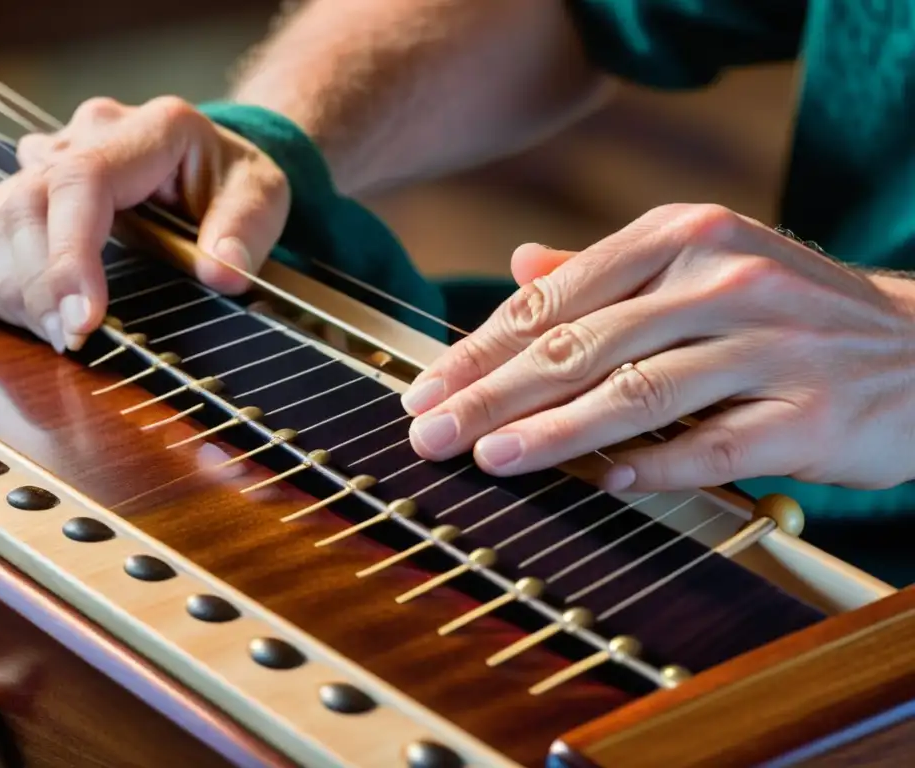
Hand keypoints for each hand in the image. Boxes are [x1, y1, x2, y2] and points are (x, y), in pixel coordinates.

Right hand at [0, 96, 288, 352]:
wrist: (213, 160)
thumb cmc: (234, 180)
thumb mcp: (262, 197)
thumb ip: (245, 231)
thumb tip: (222, 273)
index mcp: (150, 129)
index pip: (83, 181)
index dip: (72, 254)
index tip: (84, 319)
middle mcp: (87, 135)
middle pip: (25, 203)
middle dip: (39, 285)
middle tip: (72, 340)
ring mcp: (49, 160)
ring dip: (15, 289)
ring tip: (59, 336)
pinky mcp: (27, 190)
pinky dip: (1, 285)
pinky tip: (37, 319)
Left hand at [402, 204, 914, 492]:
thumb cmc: (790, 311)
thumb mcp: (701, 263)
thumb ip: (606, 270)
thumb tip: (518, 266)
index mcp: (682, 237)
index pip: (556, 298)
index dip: (481, 348)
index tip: (427, 389)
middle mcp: (721, 280)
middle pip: (581, 346)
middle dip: (492, 394)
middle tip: (430, 434)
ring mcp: (769, 344)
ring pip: (638, 393)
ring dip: (554, 431)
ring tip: (490, 458)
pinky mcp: (808, 411)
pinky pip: (716, 445)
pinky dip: (654, 466)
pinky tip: (602, 483)